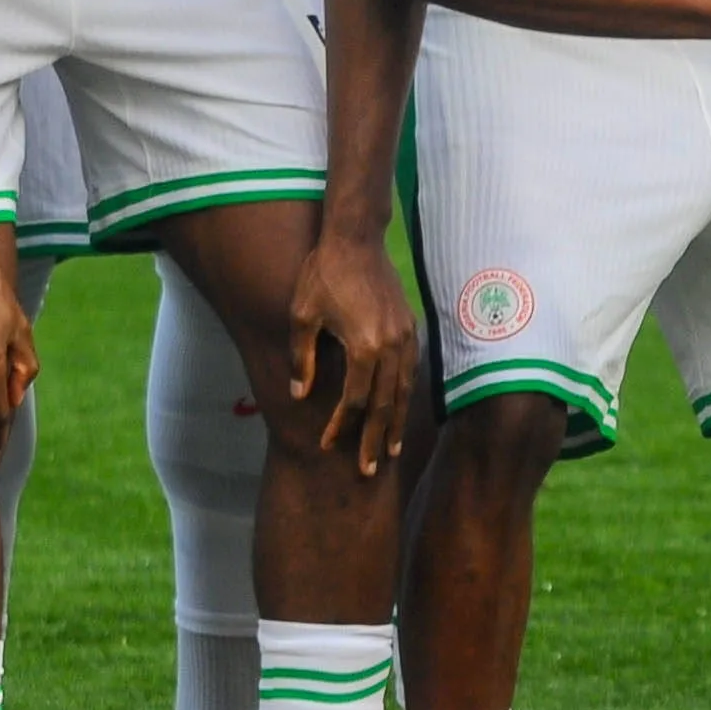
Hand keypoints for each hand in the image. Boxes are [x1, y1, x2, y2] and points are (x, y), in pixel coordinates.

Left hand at [288, 224, 420, 475]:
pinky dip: (406, 396)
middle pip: (384, 405)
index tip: (328, 445)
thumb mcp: (302, 315)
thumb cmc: (323, 274)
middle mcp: (390, 347)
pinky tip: (400, 410)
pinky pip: (410, 371)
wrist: (356, 239)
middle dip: (374, 439)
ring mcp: (405, 338)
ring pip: (403, 391)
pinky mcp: (410, 328)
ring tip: (389, 451)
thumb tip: (299, 395)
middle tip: (367, 470)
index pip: (354, 400)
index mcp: (363, 347)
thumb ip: (302, 358)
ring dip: (396, 423)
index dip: (341, 426)